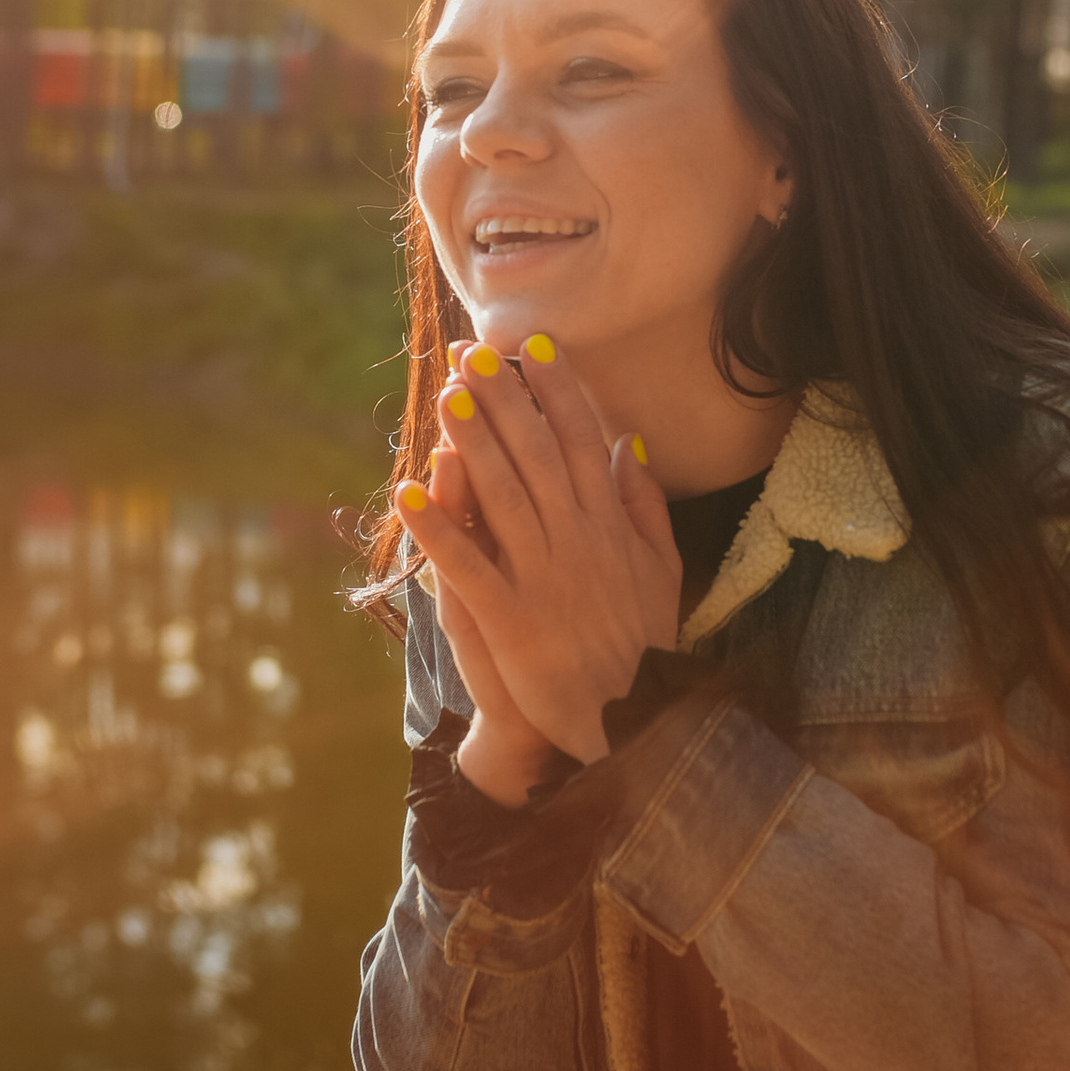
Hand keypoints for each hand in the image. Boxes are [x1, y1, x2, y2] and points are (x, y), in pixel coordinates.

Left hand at [394, 335, 681, 773]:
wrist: (629, 723)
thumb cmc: (642, 646)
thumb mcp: (662, 572)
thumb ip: (645, 507)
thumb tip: (628, 443)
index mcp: (610, 528)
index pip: (583, 442)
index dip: (558, 392)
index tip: (534, 347)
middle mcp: (578, 542)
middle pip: (538, 455)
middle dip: (505, 401)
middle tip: (474, 353)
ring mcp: (542, 579)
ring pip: (502, 497)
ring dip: (472, 445)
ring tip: (446, 398)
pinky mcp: (509, 619)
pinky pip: (466, 566)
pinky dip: (436, 529)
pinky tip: (407, 493)